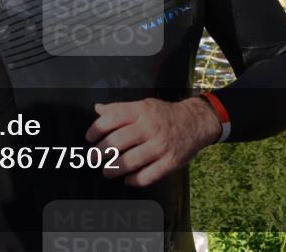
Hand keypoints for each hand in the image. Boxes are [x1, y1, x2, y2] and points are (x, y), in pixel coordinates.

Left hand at [85, 97, 220, 187]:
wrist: (195, 122)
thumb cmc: (165, 114)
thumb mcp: (144, 105)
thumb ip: (120, 109)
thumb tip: (98, 108)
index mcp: (141, 111)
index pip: (112, 118)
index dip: (96, 129)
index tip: (89, 138)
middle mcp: (150, 127)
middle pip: (118, 141)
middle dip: (101, 152)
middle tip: (93, 158)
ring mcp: (161, 146)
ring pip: (131, 161)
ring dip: (114, 168)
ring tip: (107, 171)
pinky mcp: (171, 162)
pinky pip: (148, 175)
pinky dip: (135, 180)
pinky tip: (128, 179)